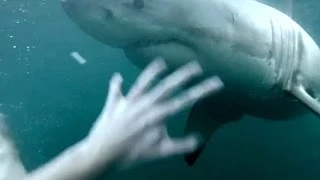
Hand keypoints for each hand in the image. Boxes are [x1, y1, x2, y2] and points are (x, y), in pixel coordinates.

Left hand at [86, 57, 222, 168]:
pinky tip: (118, 76)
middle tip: (197, 65)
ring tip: (161, 62)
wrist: (102, 154)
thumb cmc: (132, 155)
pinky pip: (115, 91)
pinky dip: (116, 85)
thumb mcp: (159, 153)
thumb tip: (199, 140)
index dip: (202, 91)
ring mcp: (128, 102)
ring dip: (152, 71)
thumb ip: (180, 145)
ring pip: (143, 82)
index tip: (216, 82)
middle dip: (183, 75)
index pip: (184, 100)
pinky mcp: (114, 104)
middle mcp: (144, 104)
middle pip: (167, 86)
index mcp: (158, 115)